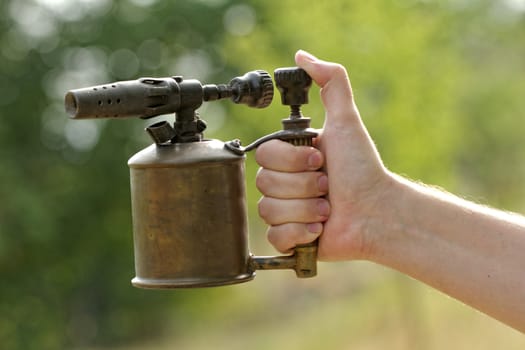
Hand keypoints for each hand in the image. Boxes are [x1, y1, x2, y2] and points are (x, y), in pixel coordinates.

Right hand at [256, 50, 391, 260]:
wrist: (376, 212)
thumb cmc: (362, 169)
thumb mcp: (346, 120)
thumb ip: (330, 83)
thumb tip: (303, 57)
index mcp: (290, 158)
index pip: (264, 156)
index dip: (292, 161)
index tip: (320, 161)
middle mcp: (284, 183)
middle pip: (264, 183)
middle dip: (302, 185)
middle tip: (327, 186)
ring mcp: (285, 211)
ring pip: (269, 209)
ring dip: (305, 209)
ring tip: (327, 209)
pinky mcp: (288, 238)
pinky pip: (274, 236)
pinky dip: (299, 232)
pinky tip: (319, 228)